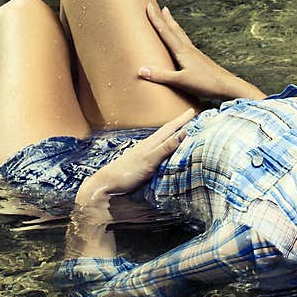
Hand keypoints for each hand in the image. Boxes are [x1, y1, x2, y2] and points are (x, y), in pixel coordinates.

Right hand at [66, 108, 194, 258]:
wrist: (104, 185)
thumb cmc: (120, 181)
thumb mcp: (140, 172)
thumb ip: (150, 166)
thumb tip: (162, 165)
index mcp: (144, 149)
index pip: (162, 135)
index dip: (173, 127)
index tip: (185, 119)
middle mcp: (145, 147)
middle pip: (166, 130)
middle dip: (179, 120)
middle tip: (192, 111)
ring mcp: (146, 152)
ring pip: (165, 135)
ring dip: (178, 126)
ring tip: (191, 118)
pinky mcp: (147, 161)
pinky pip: (163, 148)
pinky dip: (173, 140)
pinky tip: (183, 134)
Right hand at [138, 3, 264, 100]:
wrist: (227, 86)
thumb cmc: (205, 83)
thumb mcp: (180, 81)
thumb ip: (161, 75)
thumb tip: (140, 70)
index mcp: (182, 51)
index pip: (165, 32)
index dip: (156, 19)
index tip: (148, 6)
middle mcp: (188, 49)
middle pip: (174, 30)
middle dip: (165, 18)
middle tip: (159, 7)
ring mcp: (195, 53)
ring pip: (181, 35)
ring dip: (174, 26)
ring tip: (170, 19)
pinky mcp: (200, 60)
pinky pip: (186, 43)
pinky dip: (181, 37)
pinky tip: (183, 43)